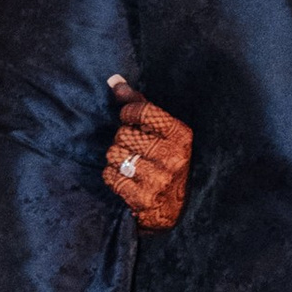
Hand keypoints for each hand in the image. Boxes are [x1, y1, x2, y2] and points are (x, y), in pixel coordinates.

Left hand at [101, 76, 192, 231]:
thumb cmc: (166, 162)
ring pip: (115, 154)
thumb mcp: (164, 133)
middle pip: (125, 134)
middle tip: (133, 147)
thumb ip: (140, 105)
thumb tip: (114, 81)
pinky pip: (111, 175)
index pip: (142, 111)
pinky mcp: (142, 198)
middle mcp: (172, 157)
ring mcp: (158, 179)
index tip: (128, 118)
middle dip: (123, 139)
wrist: (175, 210)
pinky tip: (126, 179)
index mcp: (181, 136)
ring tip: (130, 163)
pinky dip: (112, 176)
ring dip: (116, 158)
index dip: (128, 112)